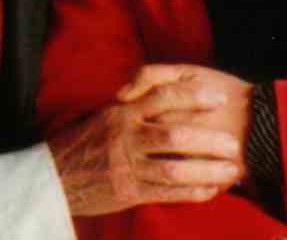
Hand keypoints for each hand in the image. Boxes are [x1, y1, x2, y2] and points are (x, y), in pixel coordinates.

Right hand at [48, 67, 242, 215]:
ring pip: (174, 167)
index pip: (163, 96)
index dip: (194, 95)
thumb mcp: (104, 114)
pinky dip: (191, 192)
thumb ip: (133, 105)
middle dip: (208, 138)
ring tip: (231, 170)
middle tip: (233, 141)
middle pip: (175, 134)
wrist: (53, 175)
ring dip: (207, 169)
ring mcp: (127, 165)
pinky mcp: (128, 191)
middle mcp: (126, 136)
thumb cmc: (83, 143)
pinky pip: (166, 192)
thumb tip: (166, 92)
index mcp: (122, 111)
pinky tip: (211, 191)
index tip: (218, 97)